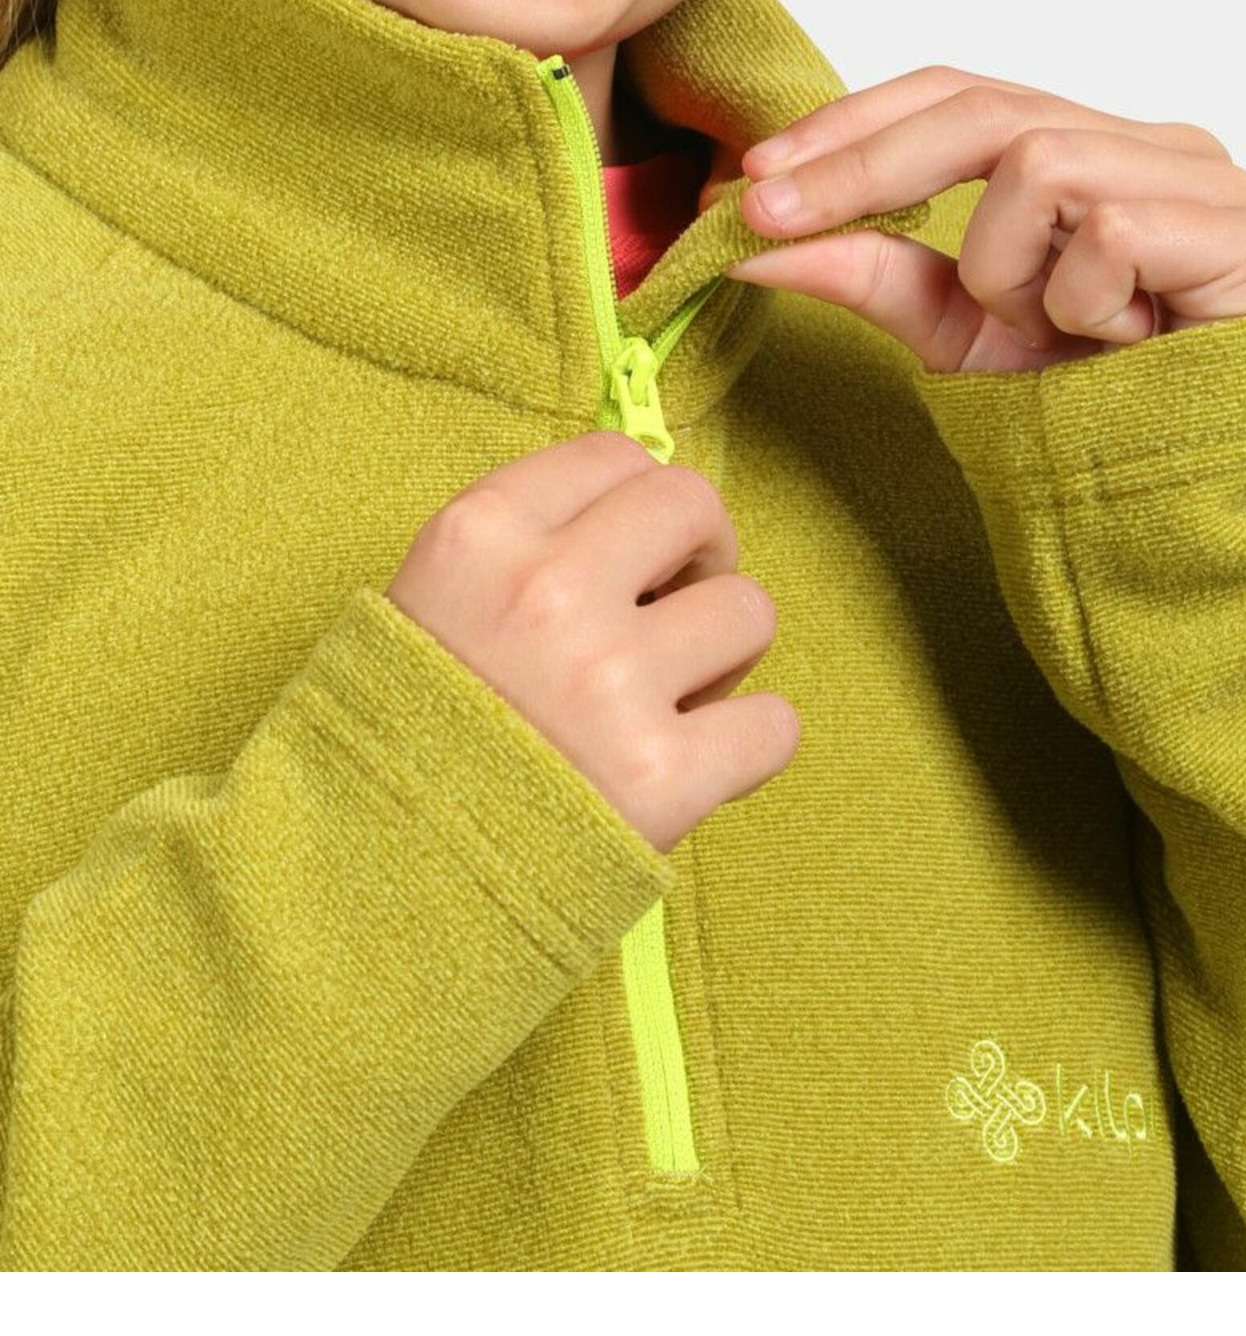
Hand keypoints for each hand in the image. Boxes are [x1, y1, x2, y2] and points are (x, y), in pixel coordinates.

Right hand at [386, 432, 796, 853]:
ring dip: (724, 656)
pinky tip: (695, 765)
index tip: (632, 556)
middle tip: (670, 614)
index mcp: (479, 535)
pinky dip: (749, 746)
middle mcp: (547, 591)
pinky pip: (775, 725)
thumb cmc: (406, 741)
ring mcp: (608, 683)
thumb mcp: (428, 601)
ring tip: (668, 702)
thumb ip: (526, 546)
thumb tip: (647, 515)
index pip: (616, 457)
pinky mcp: (659, 778)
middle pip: (695, 505)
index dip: (638, 507)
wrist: (367, 890)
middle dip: (700, 556)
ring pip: (749, 611)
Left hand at [728, 67, 1245, 373]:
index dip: (855, 122)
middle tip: (770, 213)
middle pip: (987, 108)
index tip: (756, 175)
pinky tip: (1119, 345)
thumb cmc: (1094, 412)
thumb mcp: (960, 332)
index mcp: (1096, 147)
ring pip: (1043, 164)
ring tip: (1048, 332)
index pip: (961, 92)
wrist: (1195, 509)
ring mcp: (1213, 182)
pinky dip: (1082, 301)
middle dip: (865, 163)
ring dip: (1006, 267)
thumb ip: (872, 272)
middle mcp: (1159, 145)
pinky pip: (1113, 230)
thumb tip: (753, 235)